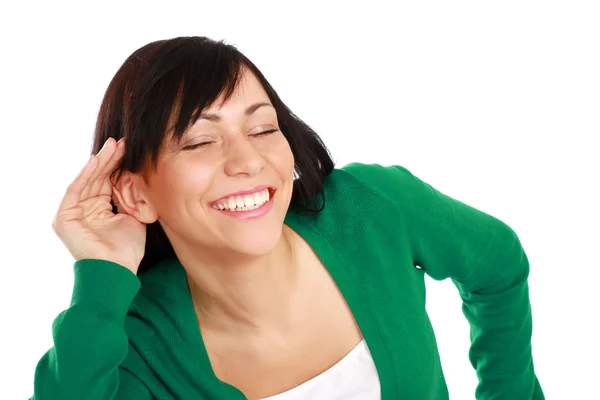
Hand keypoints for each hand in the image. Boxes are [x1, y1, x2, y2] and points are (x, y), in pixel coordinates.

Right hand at [52, 138, 145, 273]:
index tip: (130, 148)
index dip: (118, 165)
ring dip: (100, 162)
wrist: (117, 270)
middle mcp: (84, 209)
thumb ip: (132, 196)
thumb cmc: (128, 249)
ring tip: (113, 146)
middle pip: (97, 179)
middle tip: (121, 142)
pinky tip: (98, 160)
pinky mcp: (63, 217)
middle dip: (110, 159)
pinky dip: (86, 174)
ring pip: (88, 181)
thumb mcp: (134, 216)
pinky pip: (76, 190)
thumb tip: (139, 174)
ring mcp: (72, 213)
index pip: (108, 182)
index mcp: (99, 209)